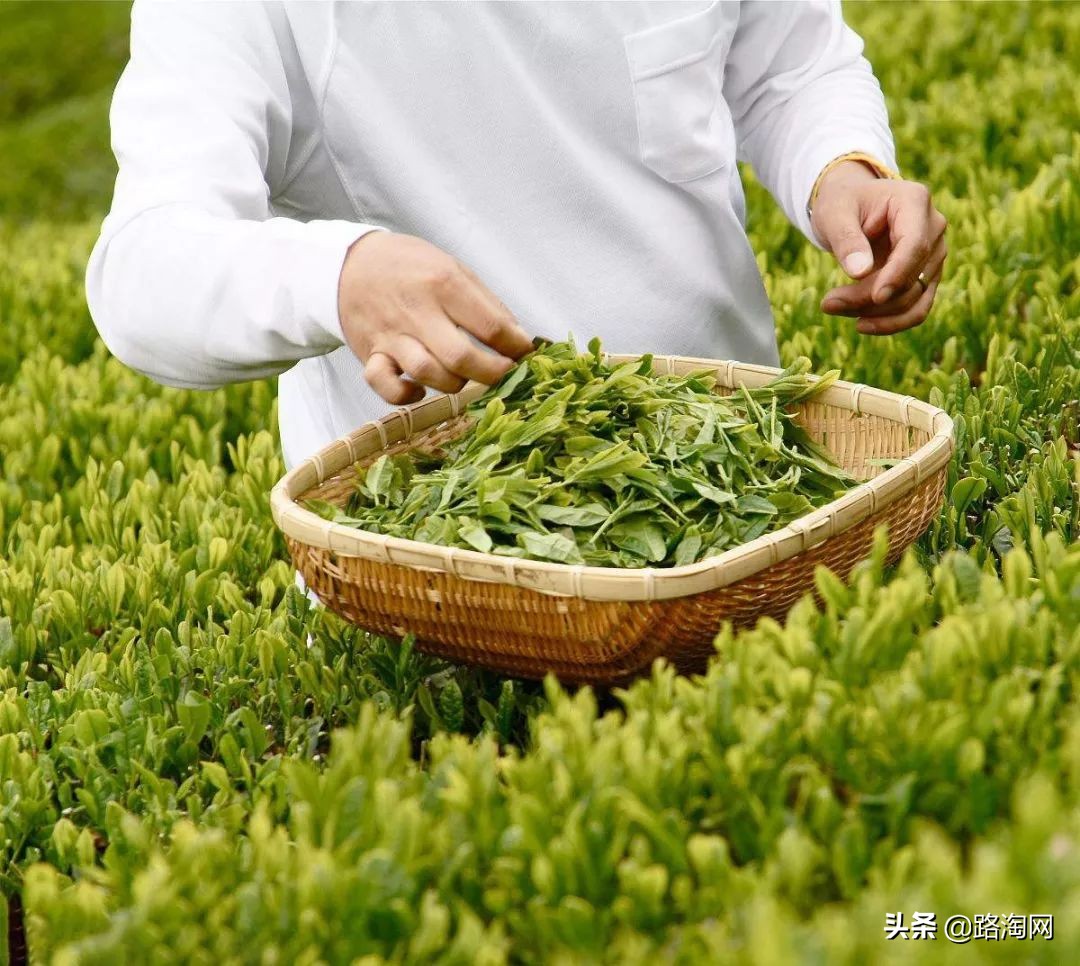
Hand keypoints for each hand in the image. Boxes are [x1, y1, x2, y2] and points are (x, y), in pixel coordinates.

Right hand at [338, 232, 533, 403]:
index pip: (491, 326)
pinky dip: (405, 395)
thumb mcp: (453, 268)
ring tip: (464, 377)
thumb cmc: (411, 267)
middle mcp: (417, 311)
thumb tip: (519, 339)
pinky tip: (420, 389)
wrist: (350, 264)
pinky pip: (384, 385)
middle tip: (504, 375)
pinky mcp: (370, 354)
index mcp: (444, 283)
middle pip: (461, 357)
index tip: (526, 355)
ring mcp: (392, 336)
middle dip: (492, 374)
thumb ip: (487, 304)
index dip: (516, 347)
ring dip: (454, 384)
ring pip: (426, 373)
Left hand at [811, 161, 947, 334]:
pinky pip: (917, 308)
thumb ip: (847, 240)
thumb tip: (860, 272)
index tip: (875, 298)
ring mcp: (934, 253)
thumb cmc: (842, 204)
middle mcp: (933, 227)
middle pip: (912, 275)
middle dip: (870, 297)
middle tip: (827, 303)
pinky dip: (891, 321)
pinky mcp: (927, 275)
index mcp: (914, 201)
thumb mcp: (834, 215)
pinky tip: (861, 324)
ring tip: (832, 306)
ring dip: (875, 312)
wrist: (850, 205)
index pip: (915, 245)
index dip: (897, 274)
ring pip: (914, 297)